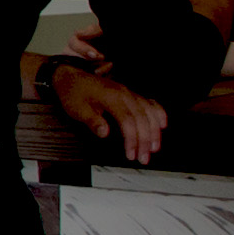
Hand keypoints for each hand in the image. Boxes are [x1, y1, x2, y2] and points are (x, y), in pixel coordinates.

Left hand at [49, 57, 170, 162]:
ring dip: (154, 130)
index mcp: (111, 97)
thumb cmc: (73, 93)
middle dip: (145, 140)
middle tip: (144, 158)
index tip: (131, 155)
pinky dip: (158, 113)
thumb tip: (105, 133)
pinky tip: (162, 124)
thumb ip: (92, 121)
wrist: (71, 76)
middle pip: (141, 118)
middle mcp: (124, 94)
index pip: (128, 121)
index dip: (132, 139)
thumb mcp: (77, 109)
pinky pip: (149, 102)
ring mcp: (128, 93)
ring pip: (148, 111)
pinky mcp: (129, 94)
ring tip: (154, 148)